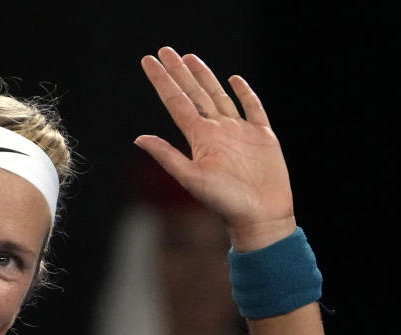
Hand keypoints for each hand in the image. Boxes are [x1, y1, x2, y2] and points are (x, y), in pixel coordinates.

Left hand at [135, 47, 294, 250]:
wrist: (259, 217)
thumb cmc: (225, 203)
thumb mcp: (191, 178)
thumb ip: (167, 156)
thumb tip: (138, 138)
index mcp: (200, 139)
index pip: (176, 102)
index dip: (163, 81)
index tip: (148, 61)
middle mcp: (217, 132)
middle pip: (195, 94)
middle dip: (180, 72)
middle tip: (165, 51)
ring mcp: (240, 132)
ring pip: (219, 96)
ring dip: (205, 77)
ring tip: (190, 58)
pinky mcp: (262, 136)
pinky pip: (253, 108)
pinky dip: (245, 93)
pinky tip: (234, 79)